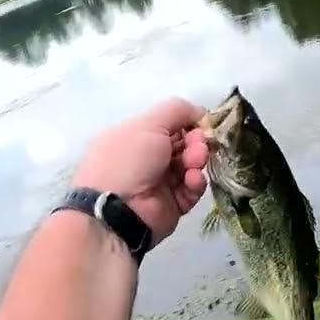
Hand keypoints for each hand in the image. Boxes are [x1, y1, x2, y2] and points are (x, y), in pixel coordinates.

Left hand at [72, 98, 209, 245]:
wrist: (118, 210)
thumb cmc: (128, 159)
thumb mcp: (148, 123)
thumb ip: (177, 110)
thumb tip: (200, 112)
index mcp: (135, 136)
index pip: (169, 125)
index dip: (188, 123)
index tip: (200, 124)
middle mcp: (146, 158)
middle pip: (183, 144)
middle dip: (195, 142)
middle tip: (198, 146)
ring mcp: (160, 182)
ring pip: (190, 166)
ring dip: (197, 161)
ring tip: (194, 164)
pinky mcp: (173, 204)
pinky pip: (191, 189)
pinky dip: (195, 183)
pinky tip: (192, 180)